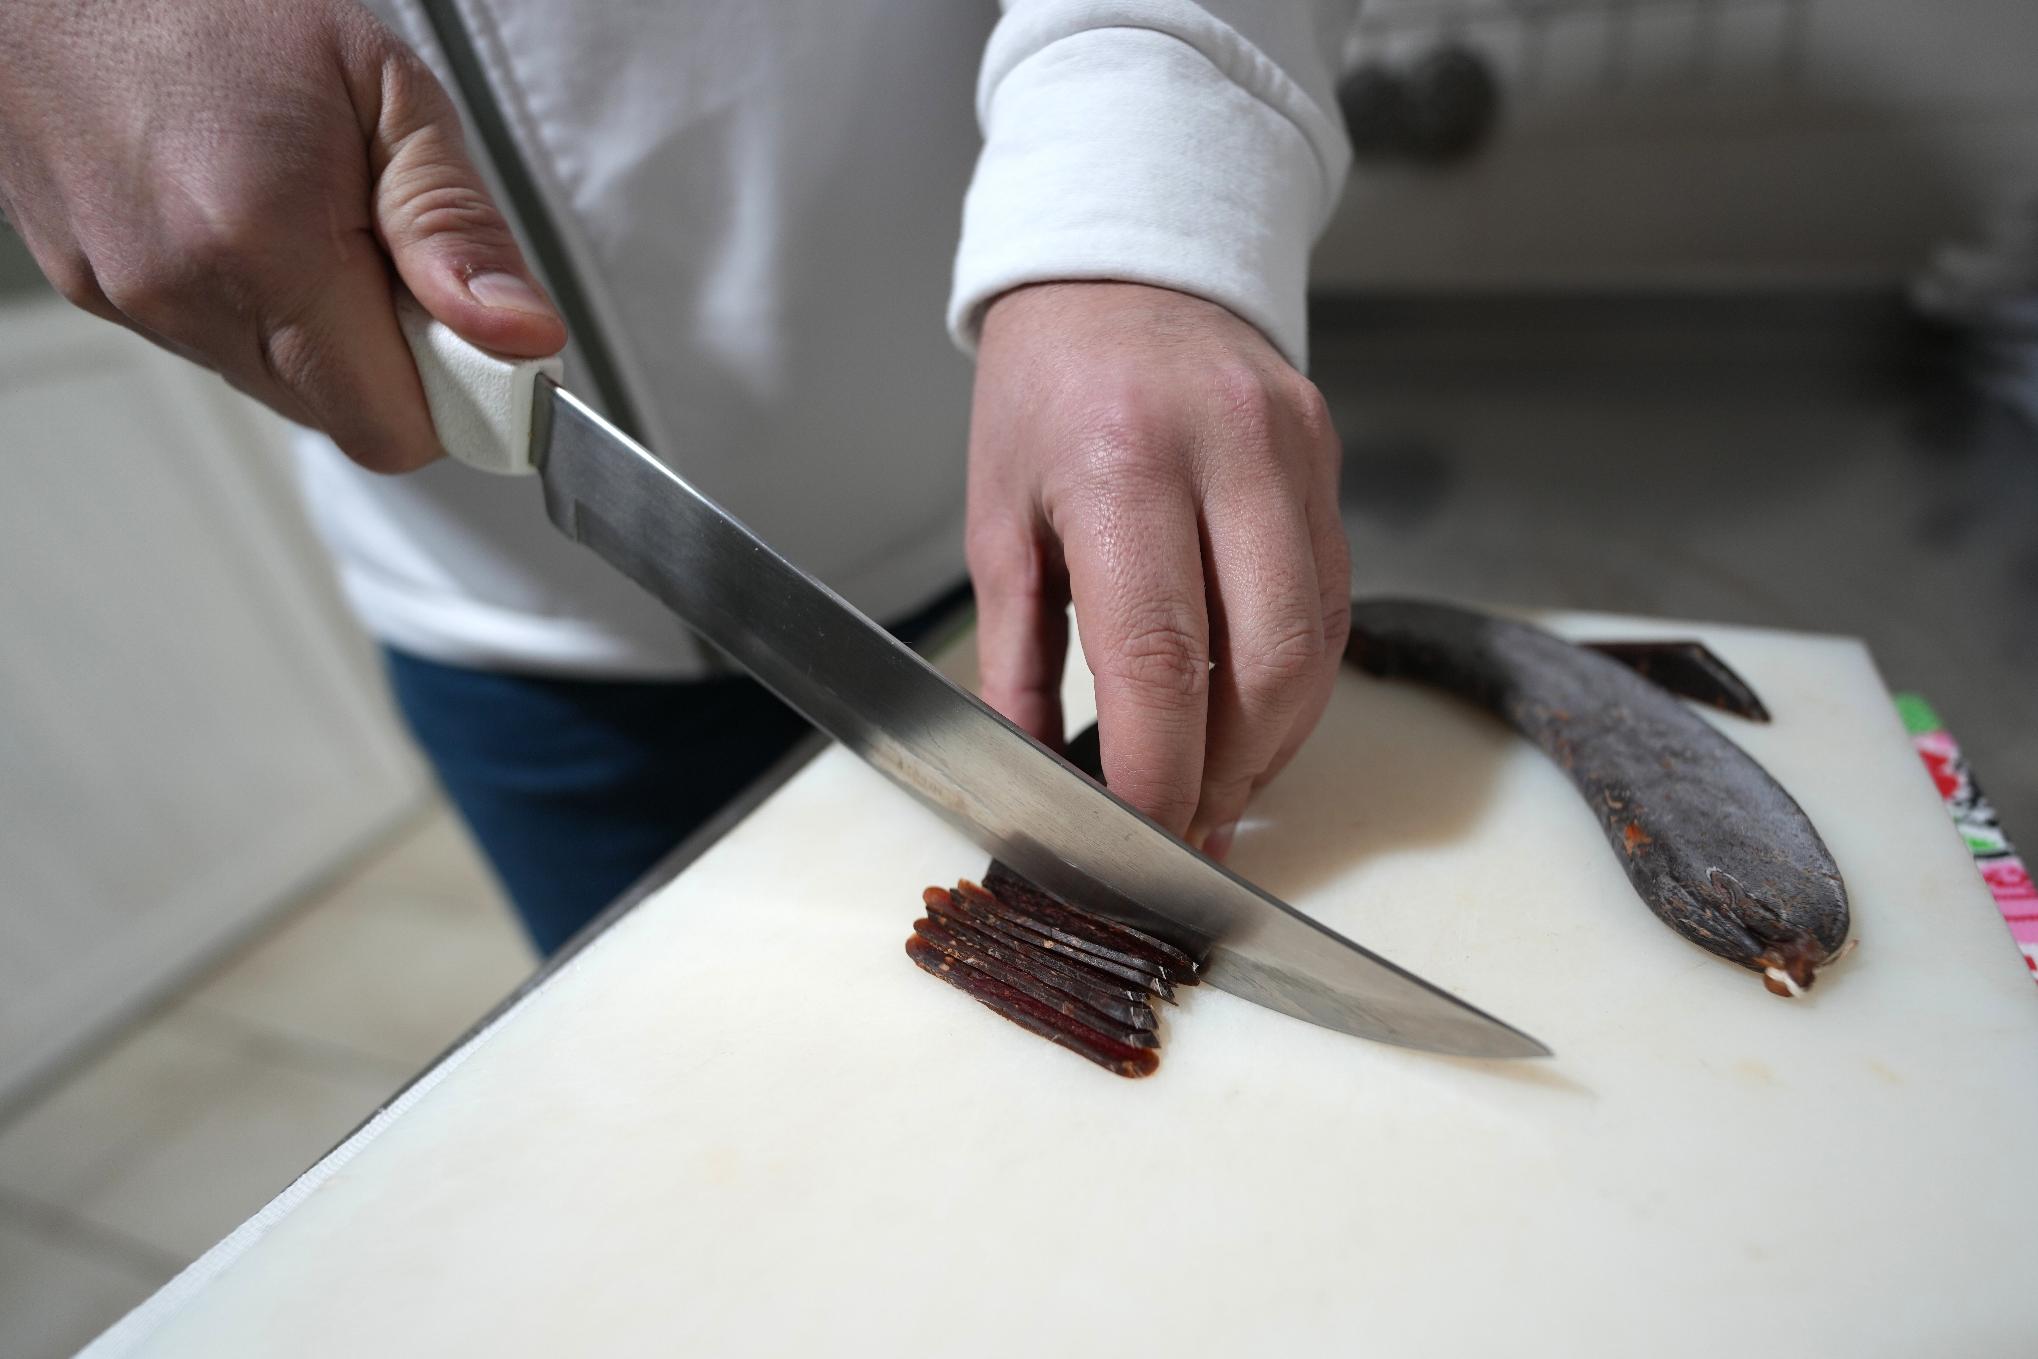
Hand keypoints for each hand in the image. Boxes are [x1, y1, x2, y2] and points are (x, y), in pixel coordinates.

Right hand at [0, 0, 563, 470]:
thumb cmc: (215, 6)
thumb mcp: (384, 91)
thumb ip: (456, 227)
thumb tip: (521, 338)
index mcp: (265, 246)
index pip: (392, 427)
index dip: (454, 397)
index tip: (476, 339)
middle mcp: (183, 293)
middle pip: (341, 417)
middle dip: (392, 359)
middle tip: (388, 252)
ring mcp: (129, 300)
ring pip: (280, 386)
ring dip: (322, 332)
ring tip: (309, 216)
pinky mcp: (94, 292)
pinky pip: (217, 346)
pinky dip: (258, 306)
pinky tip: (248, 217)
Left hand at [967, 282, 1349, 858]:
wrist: (1119, 265)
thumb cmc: (1042, 393)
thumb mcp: (998, 522)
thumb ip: (1015, 660)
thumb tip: (1035, 777)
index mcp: (1119, 463)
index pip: (1161, 657)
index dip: (1159, 770)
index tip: (1137, 836)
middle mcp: (1224, 452)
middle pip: (1269, 662)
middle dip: (1232, 773)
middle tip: (1187, 830)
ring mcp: (1293, 450)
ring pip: (1321, 641)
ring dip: (1274, 740)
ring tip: (1218, 788)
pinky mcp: (1327, 454)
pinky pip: (1335, 596)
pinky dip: (1297, 677)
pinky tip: (1250, 714)